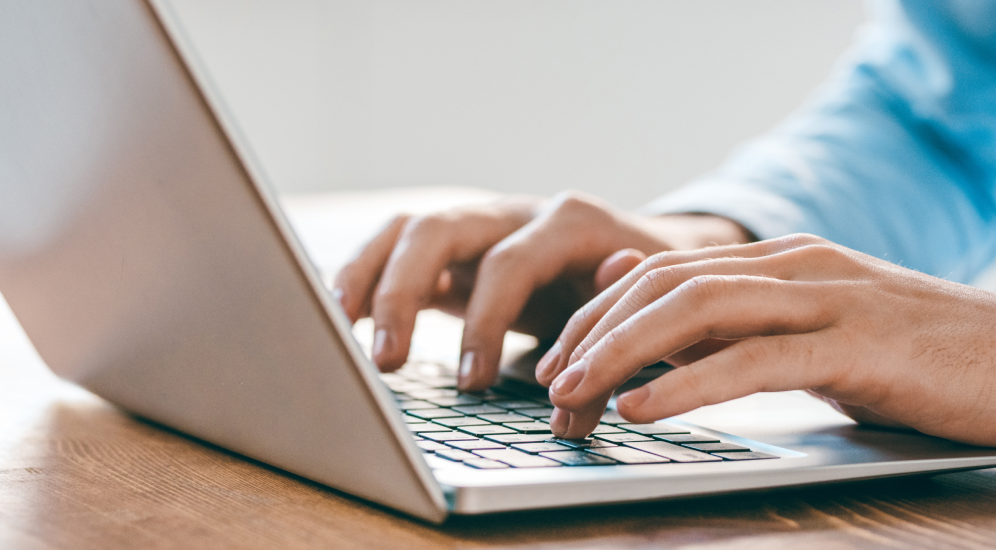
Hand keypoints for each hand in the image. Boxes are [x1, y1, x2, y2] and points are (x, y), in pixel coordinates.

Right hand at [332, 191, 750, 390]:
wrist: (656, 258)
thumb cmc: (648, 291)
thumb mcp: (647, 306)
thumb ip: (620, 322)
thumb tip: (596, 337)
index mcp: (567, 221)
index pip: (508, 262)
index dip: (485, 323)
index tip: (471, 382)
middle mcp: (514, 213)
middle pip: (438, 230)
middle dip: (403, 293)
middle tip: (388, 361)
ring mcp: (479, 227)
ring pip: (405, 230)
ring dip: (367, 277)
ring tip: (339, 328)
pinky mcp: (455, 252)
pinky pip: (396, 251)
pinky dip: (364, 278)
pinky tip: (339, 317)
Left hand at [539, 234, 995, 460]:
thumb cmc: (937, 364)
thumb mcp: (826, 340)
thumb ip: (748, 328)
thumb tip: (656, 322)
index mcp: (788, 263)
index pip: (666, 273)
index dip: (600, 314)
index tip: (557, 358)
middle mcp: (800, 268)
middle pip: (665, 285)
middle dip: (594, 332)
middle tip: (547, 382)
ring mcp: (830, 299)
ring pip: (696, 310)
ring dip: (621, 353)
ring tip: (572, 393)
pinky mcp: (859, 345)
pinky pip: (752, 361)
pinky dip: (685, 384)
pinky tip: (642, 407)